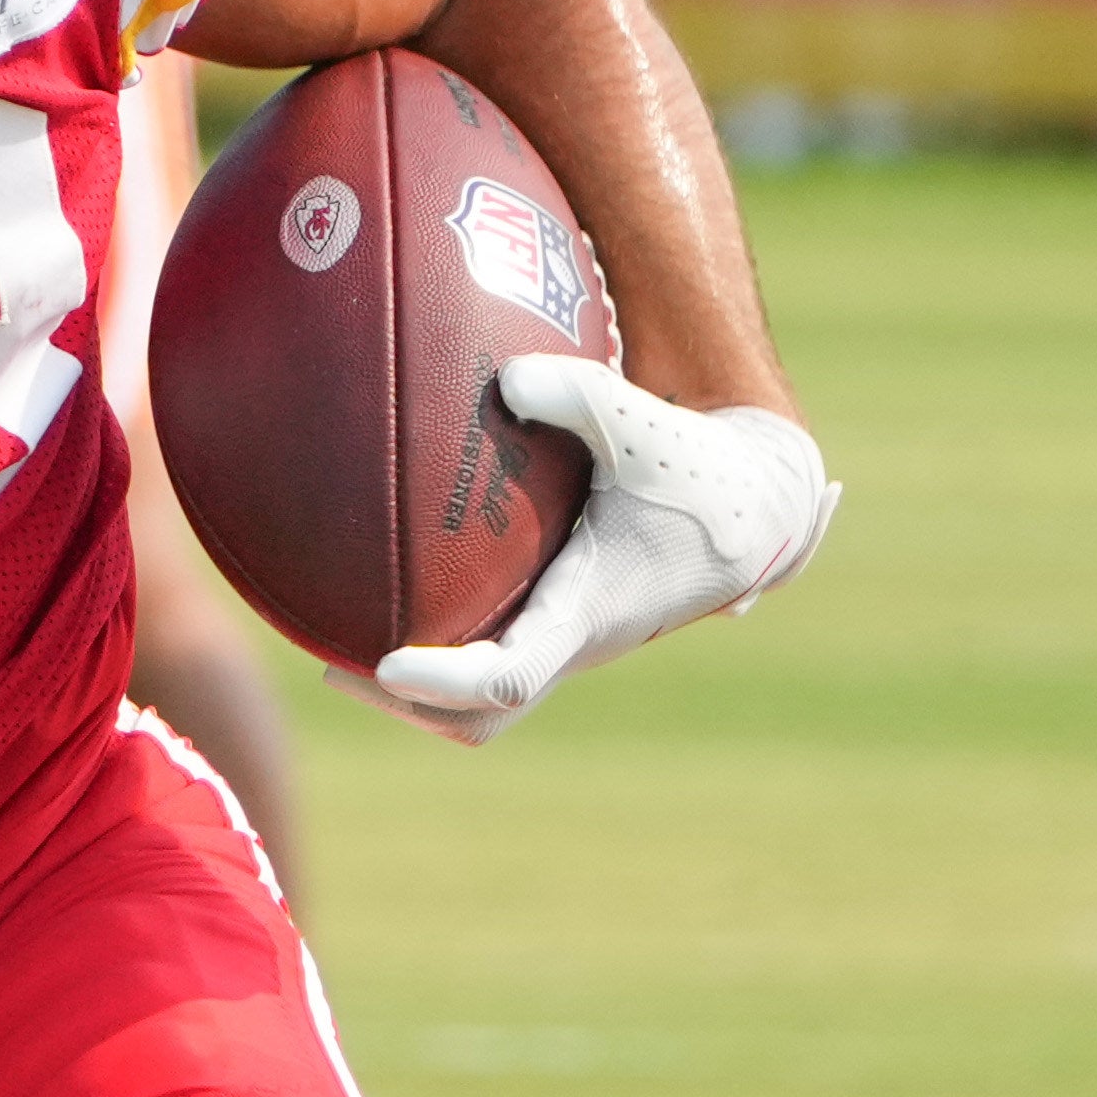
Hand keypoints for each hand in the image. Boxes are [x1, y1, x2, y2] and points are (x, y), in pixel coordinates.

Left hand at [367, 357, 839, 745]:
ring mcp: (569, 645)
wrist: (756, 514)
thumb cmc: (698, 466)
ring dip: (422, 696)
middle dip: (410, 706)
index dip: (442, 681)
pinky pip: (496, 670)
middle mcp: (575, 642)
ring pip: (486, 708)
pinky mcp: (565, 630)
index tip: (384, 662)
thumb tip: (506, 379)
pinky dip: (446, 663)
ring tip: (348, 653)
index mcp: (589, 611)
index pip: (508, 675)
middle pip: (483, 717)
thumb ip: (577, 393)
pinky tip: (397, 607)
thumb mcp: (643, 420)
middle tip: (340, 663)